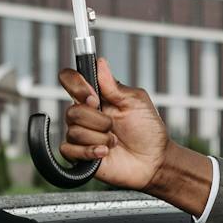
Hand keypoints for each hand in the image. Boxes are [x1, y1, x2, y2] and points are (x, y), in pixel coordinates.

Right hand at [55, 57, 169, 190]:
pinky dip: (90, 151)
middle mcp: (85, 115)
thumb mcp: (135, 101)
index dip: (76, 86)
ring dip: (100, 137)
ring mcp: (81, 135)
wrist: (153, 160)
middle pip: (72, 111)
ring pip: (74, 132)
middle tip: (114, 125)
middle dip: (98, 120)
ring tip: (114, 142)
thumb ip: (113, 86)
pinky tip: (105, 153)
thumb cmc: (147, 129)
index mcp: (95, 97)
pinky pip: (69, 150)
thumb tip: (100, 63)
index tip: (94, 97)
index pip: (70, 81)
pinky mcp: (79, 155)